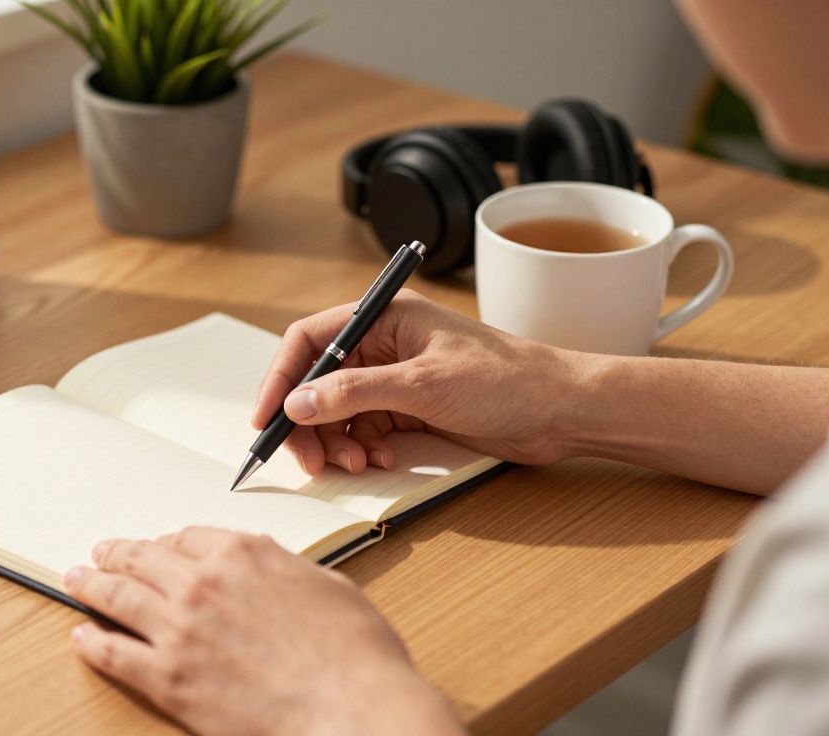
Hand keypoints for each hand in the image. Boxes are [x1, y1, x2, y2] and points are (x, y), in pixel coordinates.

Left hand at [65, 527, 464, 735]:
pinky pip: (114, 654)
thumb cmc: (355, 653)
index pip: (187, 537)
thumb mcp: (325, 584)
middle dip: (117, 554)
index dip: (165, 542)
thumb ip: (282, 568)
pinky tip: (81, 635)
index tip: (156, 547)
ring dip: (91, 585)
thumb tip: (266, 565)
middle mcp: (202, 583)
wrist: (354, 708)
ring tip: (75, 579)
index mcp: (242, 554)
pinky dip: (92, 642)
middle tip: (100, 554)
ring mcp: (180, 630)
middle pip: (142, 558)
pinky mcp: (169, 678)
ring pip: (118, 597)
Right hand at [252, 290, 584, 474]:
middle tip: (308, 461)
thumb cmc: (507, 380)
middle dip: (308, 422)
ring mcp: (396, 378)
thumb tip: (298, 403)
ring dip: (335, 442)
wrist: (562, 410)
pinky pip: (363, 428)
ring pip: (338, 411)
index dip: (282, 378)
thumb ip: (355, 392)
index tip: (267, 418)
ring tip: (353, 464)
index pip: (310, 340)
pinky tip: (377, 460)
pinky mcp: (409, 408)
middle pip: (318, 381)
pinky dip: (360, 448)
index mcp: (385, 317)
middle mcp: (384, 344)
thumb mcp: (423, 385)